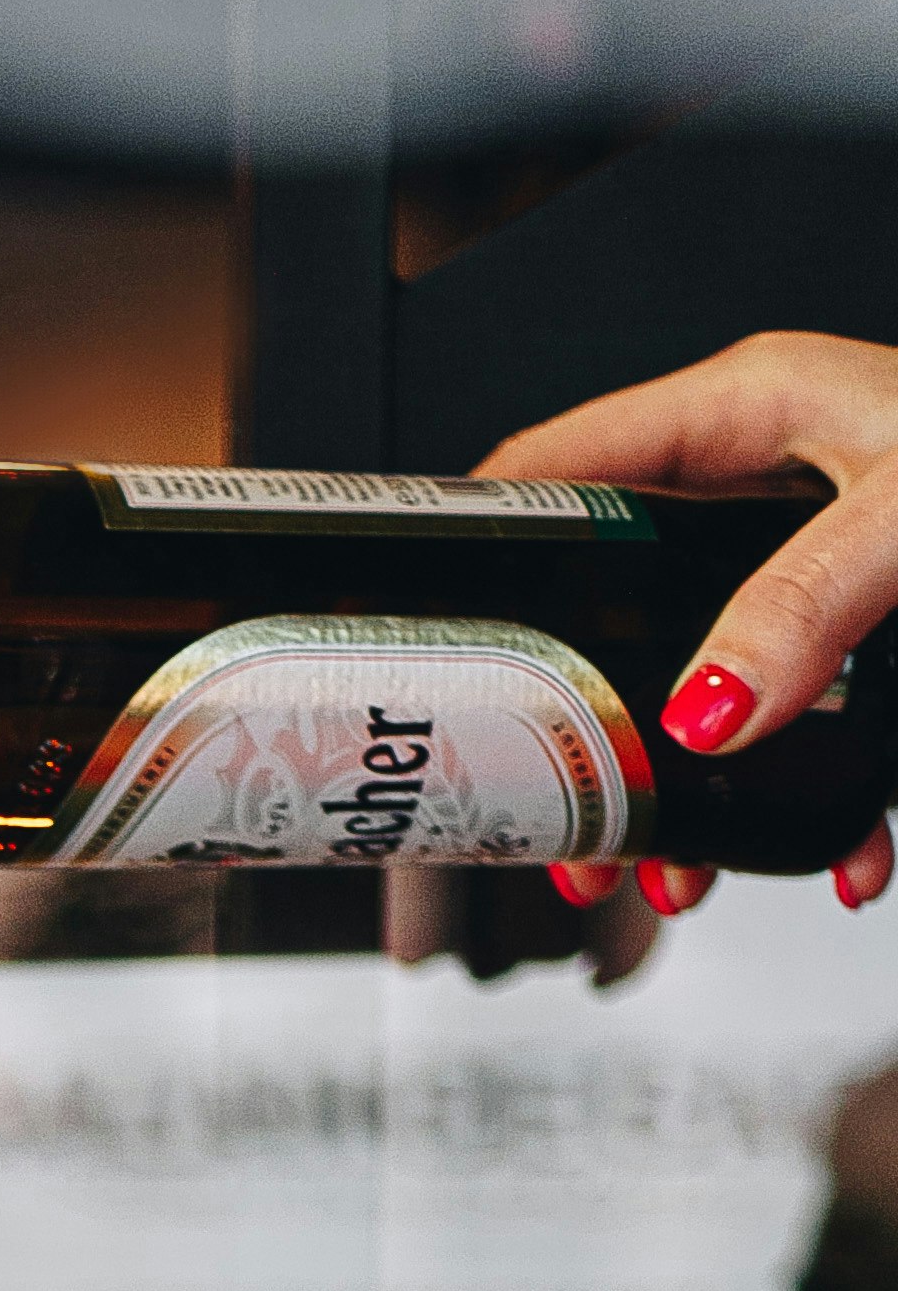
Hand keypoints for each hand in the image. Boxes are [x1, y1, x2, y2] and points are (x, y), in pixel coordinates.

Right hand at [484, 329, 897, 918]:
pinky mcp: (865, 651)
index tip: (434, 657)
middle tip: (568, 824)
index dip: (480, 555)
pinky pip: (805, 746)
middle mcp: (766, 494)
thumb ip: (796, 608)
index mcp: (746, 415)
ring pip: (700, 702)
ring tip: (683, 875)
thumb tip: (702, 708)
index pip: (554, 470)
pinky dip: (823, 821)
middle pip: (613, 620)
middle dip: (587, 739)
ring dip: (694, 807)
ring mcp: (812, 580)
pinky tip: (846, 863)